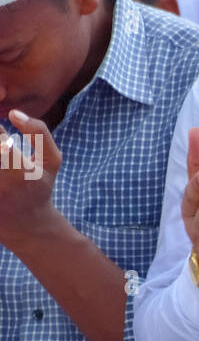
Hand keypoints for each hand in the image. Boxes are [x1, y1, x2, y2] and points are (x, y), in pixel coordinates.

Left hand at [0, 111, 61, 245]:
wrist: (28, 227)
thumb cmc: (39, 187)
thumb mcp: (51, 160)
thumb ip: (39, 132)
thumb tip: (13, 114)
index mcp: (21, 172)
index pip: (0, 140)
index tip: (3, 139)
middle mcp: (2, 185)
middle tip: (2, 153)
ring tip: (3, 161)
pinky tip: (0, 170)